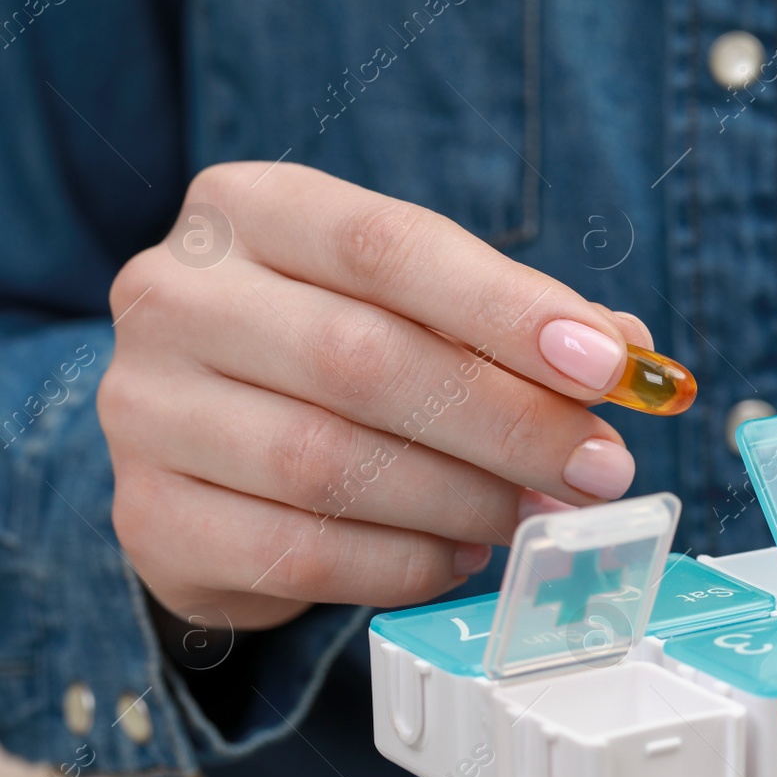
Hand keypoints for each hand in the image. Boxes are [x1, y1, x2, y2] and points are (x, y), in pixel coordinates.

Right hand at [100, 163, 649, 629]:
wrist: (205, 447)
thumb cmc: (336, 355)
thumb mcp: (420, 306)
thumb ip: (520, 321)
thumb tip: (631, 355)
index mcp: (251, 212)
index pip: (389, 247)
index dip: (508, 310)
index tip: (607, 366)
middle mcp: (176, 296)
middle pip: (364, 360)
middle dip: (509, 423)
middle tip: (600, 467)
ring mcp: (145, 409)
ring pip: (329, 466)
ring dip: (464, 500)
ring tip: (531, 512)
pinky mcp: (150, 518)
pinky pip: (301, 555)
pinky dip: (405, 564)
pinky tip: (459, 554)